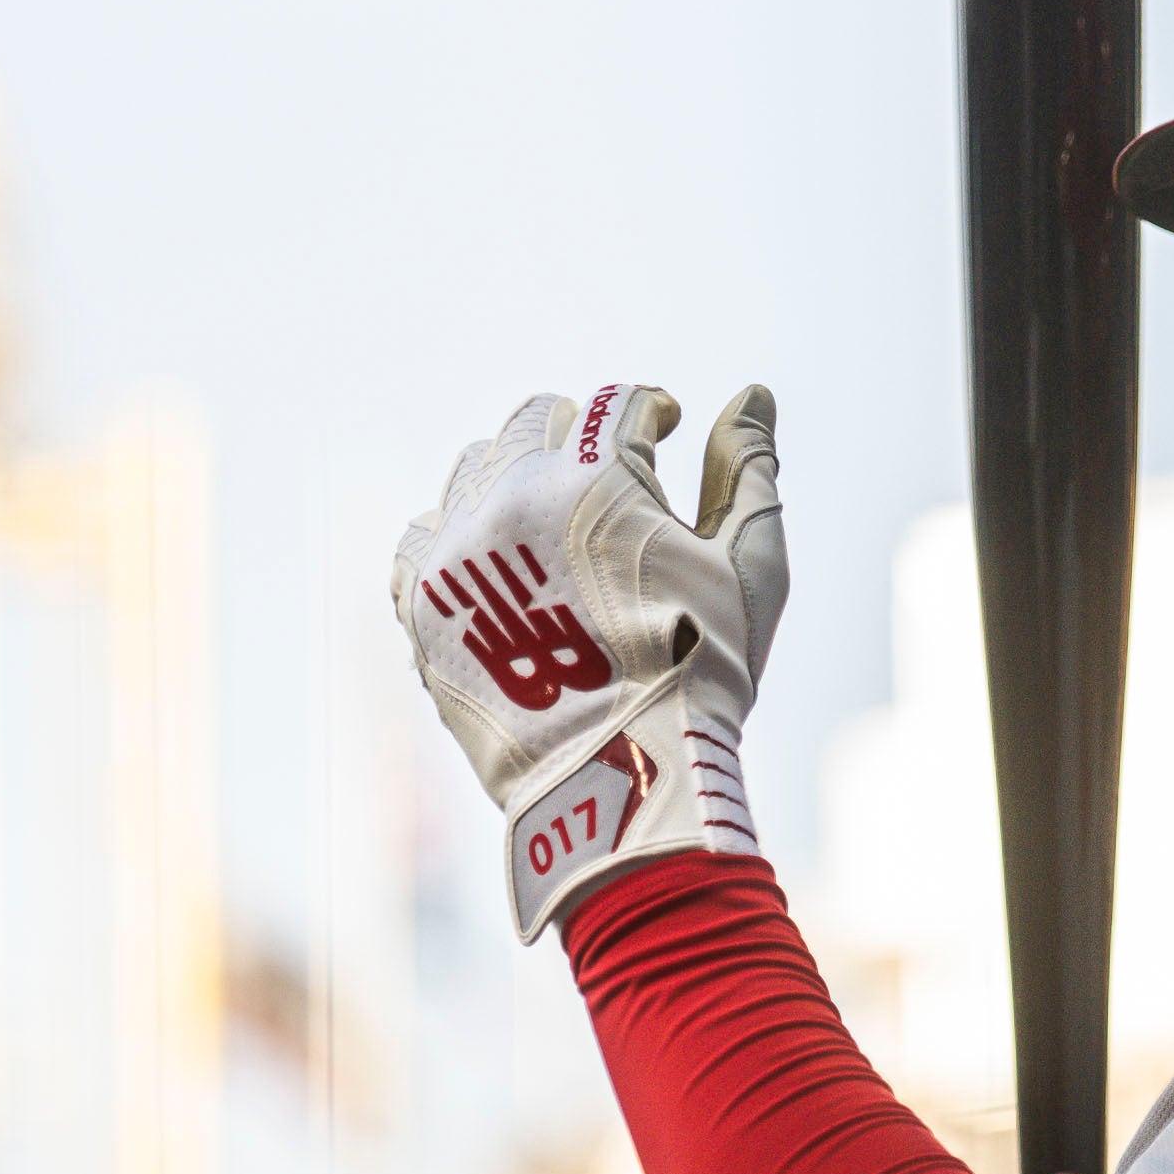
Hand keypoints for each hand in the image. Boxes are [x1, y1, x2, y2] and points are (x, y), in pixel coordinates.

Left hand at [390, 383, 788, 938]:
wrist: (618, 780)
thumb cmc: (701, 672)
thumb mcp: (748, 565)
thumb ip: (748, 468)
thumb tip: (752, 394)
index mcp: (597, 476)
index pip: (620, 404)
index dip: (653, 408)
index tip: (666, 424)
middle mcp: (513, 496)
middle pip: (537, 421)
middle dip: (578, 431)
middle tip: (604, 468)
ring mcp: (458, 549)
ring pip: (474, 469)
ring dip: (513, 473)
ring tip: (547, 514)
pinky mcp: (421, 603)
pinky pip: (422, 535)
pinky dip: (456, 534)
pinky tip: (490, 561)